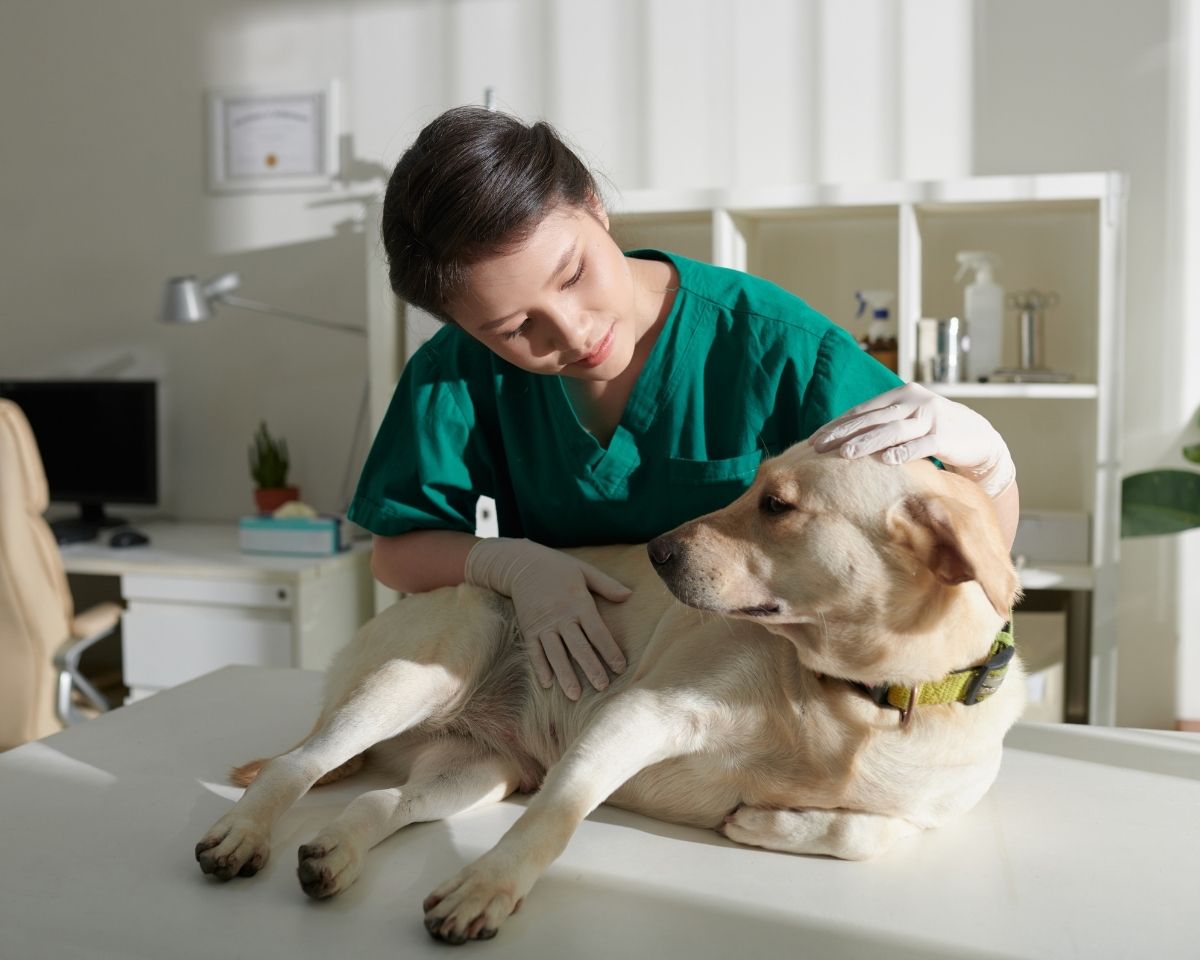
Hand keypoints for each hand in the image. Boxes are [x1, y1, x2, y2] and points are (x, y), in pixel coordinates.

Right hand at [464, 538, 631, 699]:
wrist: (522, 563)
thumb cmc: (558, 567)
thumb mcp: (584, 570)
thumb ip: (607, 585)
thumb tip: (629, 595)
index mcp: (579, 602)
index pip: (598, 632)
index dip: (610, 650)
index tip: (621, 667)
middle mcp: (561, 616)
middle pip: (578, 647)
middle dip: (591, 668)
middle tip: (602, 687)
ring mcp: (543, 624)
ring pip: (556, 653)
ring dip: (565, 675)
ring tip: (575, 695)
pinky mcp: (528, 628)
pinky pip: (534, 651)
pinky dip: (540, 667)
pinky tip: (547, 684)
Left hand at [809, 382, 1015, 496]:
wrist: (978, 436)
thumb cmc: (933, 430)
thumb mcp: (906, 421)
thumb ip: (880, 424)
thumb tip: (841, 440)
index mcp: (900, 395)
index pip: (862, 410)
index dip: (837, 425)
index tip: (813, 440)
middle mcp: (914, 401)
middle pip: (872, 418)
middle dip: (843, 433)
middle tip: (819, 448)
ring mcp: (930, 417)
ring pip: (893, 430)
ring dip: (867, 442)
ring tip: (845, 454)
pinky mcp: (946, 435)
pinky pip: (922, 445)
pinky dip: (904, 452)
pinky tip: (886, 461)